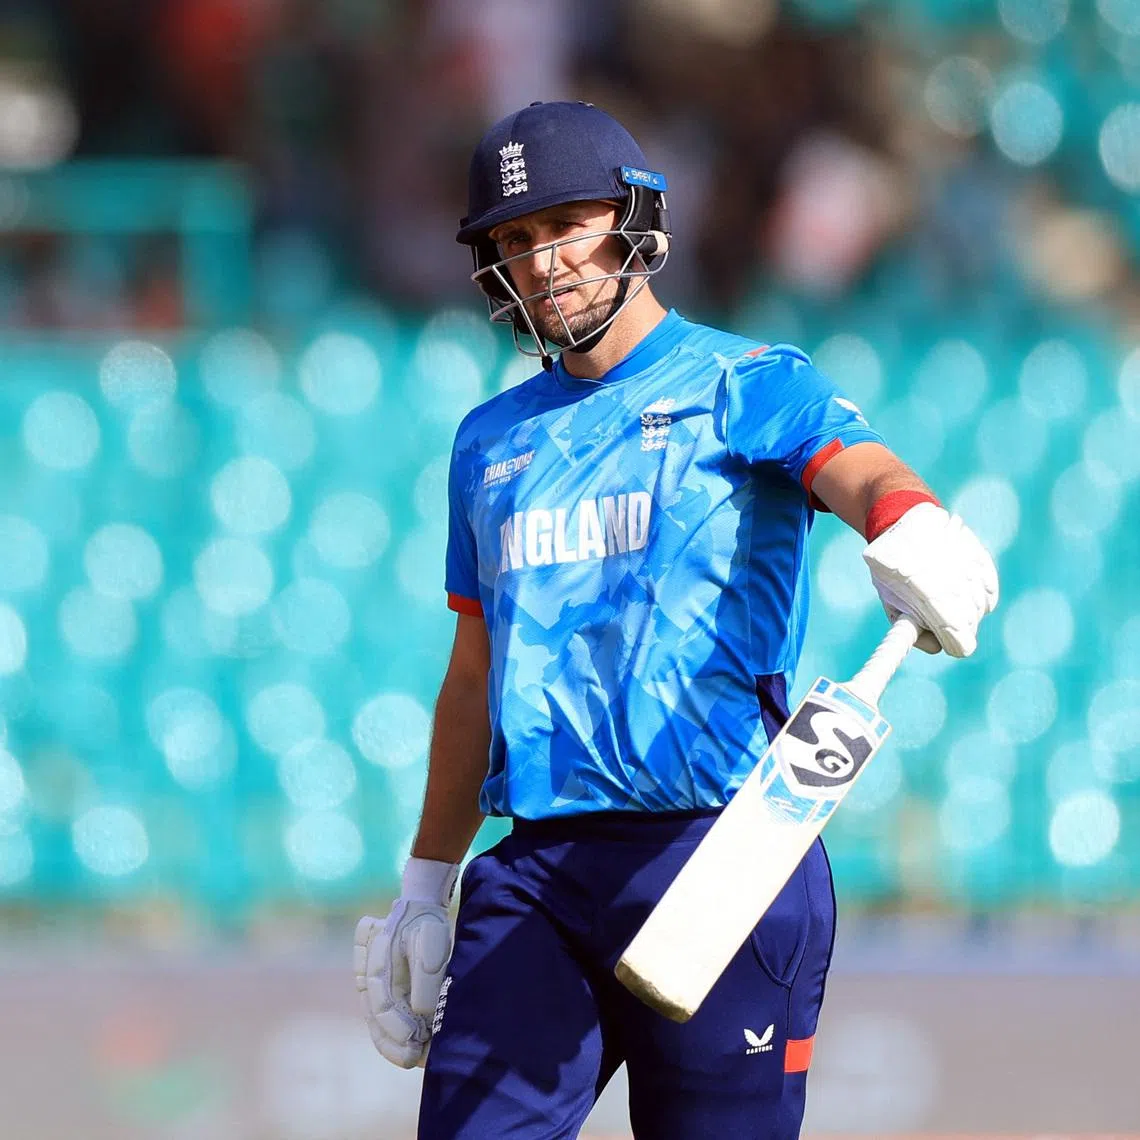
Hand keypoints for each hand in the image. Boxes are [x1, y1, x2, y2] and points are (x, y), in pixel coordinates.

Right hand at [354, 858, 458, 1067]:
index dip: (398, 1026)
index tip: (415, 1041)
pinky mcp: (375, 992)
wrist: (417, 911)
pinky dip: (390, 1036)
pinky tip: (405, 1051)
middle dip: (394, 1042)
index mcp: (377, 961)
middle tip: (413, 1059)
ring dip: (391, 1044)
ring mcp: (369, 986)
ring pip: (375, 1022)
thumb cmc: (426, 925)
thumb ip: (426, 975)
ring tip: (411, 1060)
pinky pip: (378, 1019)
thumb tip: (421, 1011)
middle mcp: (367, 976)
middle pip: (376, 1017)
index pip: (383, 1003)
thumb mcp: (432, 941)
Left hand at [863, 502, 997, 655]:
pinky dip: (981, 596)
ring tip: (946, 598)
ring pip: (981, 609)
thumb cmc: (891, 567)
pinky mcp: (981, 559)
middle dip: (956, 628)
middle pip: (971, 626)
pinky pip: (989, 590)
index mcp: (931, 600)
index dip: (953, 645)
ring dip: (968, 611)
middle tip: (940, 618)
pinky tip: (965, 592)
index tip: (947, 642)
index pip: (960, 643)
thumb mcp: (891, 600)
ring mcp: (971, 570)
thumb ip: (912, 627)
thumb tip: (936, 646)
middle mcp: (956, 585)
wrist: (902, 520)